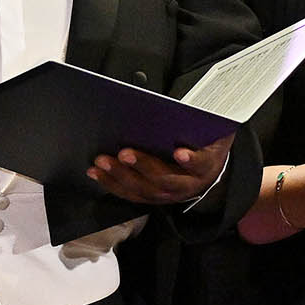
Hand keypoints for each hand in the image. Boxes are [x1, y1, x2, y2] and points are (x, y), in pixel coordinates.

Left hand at [89, 132, 232, 204]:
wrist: (207, 169)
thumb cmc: (203, 143)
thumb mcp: (207, 130)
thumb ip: (196, 121)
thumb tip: (175, 107)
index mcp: (206, 165)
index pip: (201, 163)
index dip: (191, 160)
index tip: (180, 153)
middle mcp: (188, 184)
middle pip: (166, 180)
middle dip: (143, 166)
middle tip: (124, 153)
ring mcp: (169, 194)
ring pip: (145, 190)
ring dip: (120, 176)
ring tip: (102, 162)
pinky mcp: (153, 197)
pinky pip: (132, 194)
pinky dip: (112, 183)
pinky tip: (97, 173)